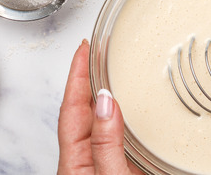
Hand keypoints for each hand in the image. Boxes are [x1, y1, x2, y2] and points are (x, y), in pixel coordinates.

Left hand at [57, 39, 140, 174]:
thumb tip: (106, 103)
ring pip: (103, 123)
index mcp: (74, 163)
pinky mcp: (126, 171)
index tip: (84, 49)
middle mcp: (87, 162)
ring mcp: (106, 166)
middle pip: (83, 111)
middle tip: (100, 51)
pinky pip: (123, 138)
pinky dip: (129, 117)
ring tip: (118, 71)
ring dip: (110, 95)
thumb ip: (106, 144)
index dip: (77, 74)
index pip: (71, 108)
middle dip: (90, 78)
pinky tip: (139, 110)